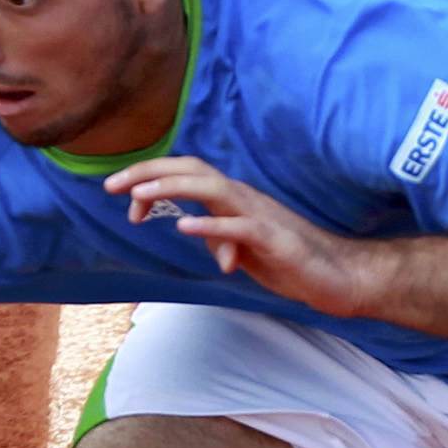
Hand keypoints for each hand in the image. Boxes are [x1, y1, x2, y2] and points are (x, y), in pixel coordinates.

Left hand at [102, 156, 384, 315]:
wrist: (337, 276)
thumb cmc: (289, 260)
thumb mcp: (240, 248)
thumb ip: (214, 235)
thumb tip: (187, 229)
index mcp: (233, 198)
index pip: (186, 174)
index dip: (150, 177)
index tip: (120, 194)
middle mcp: (243, 198)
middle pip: (192, 170)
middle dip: (149, 173)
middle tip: (111, 184)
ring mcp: (259, 216)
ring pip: (212, 189)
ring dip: (172, 189)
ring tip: (138, 195)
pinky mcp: (274, 240)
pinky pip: (239, 228)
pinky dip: (210, 227)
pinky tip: (183, 228)